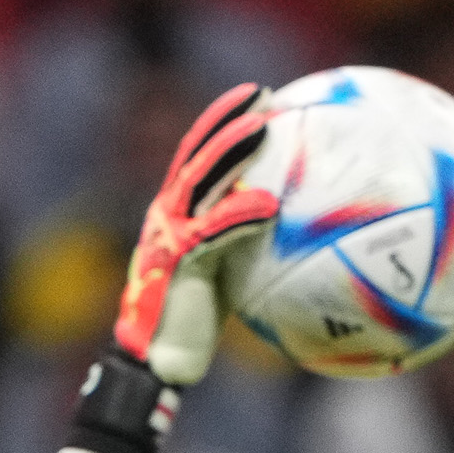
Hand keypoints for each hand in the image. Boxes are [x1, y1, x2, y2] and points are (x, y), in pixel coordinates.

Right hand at [112, 81, 280, 386]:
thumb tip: (291, 220)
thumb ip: (245, 239)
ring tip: (262, 128)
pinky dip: (239, 215)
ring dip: (230, 152)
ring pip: (199, 181)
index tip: (257, 97)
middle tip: (263, 94)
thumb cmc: (196, 318)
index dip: (222, 121)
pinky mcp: (177, 263)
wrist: (162, 358)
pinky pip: (212, 232)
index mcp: (176, 212)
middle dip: (227, 120)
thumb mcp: (226, 269)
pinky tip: (267, 205)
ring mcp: (169, 236)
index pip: (197, 155)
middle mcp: (167, 216)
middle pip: (196, 154)